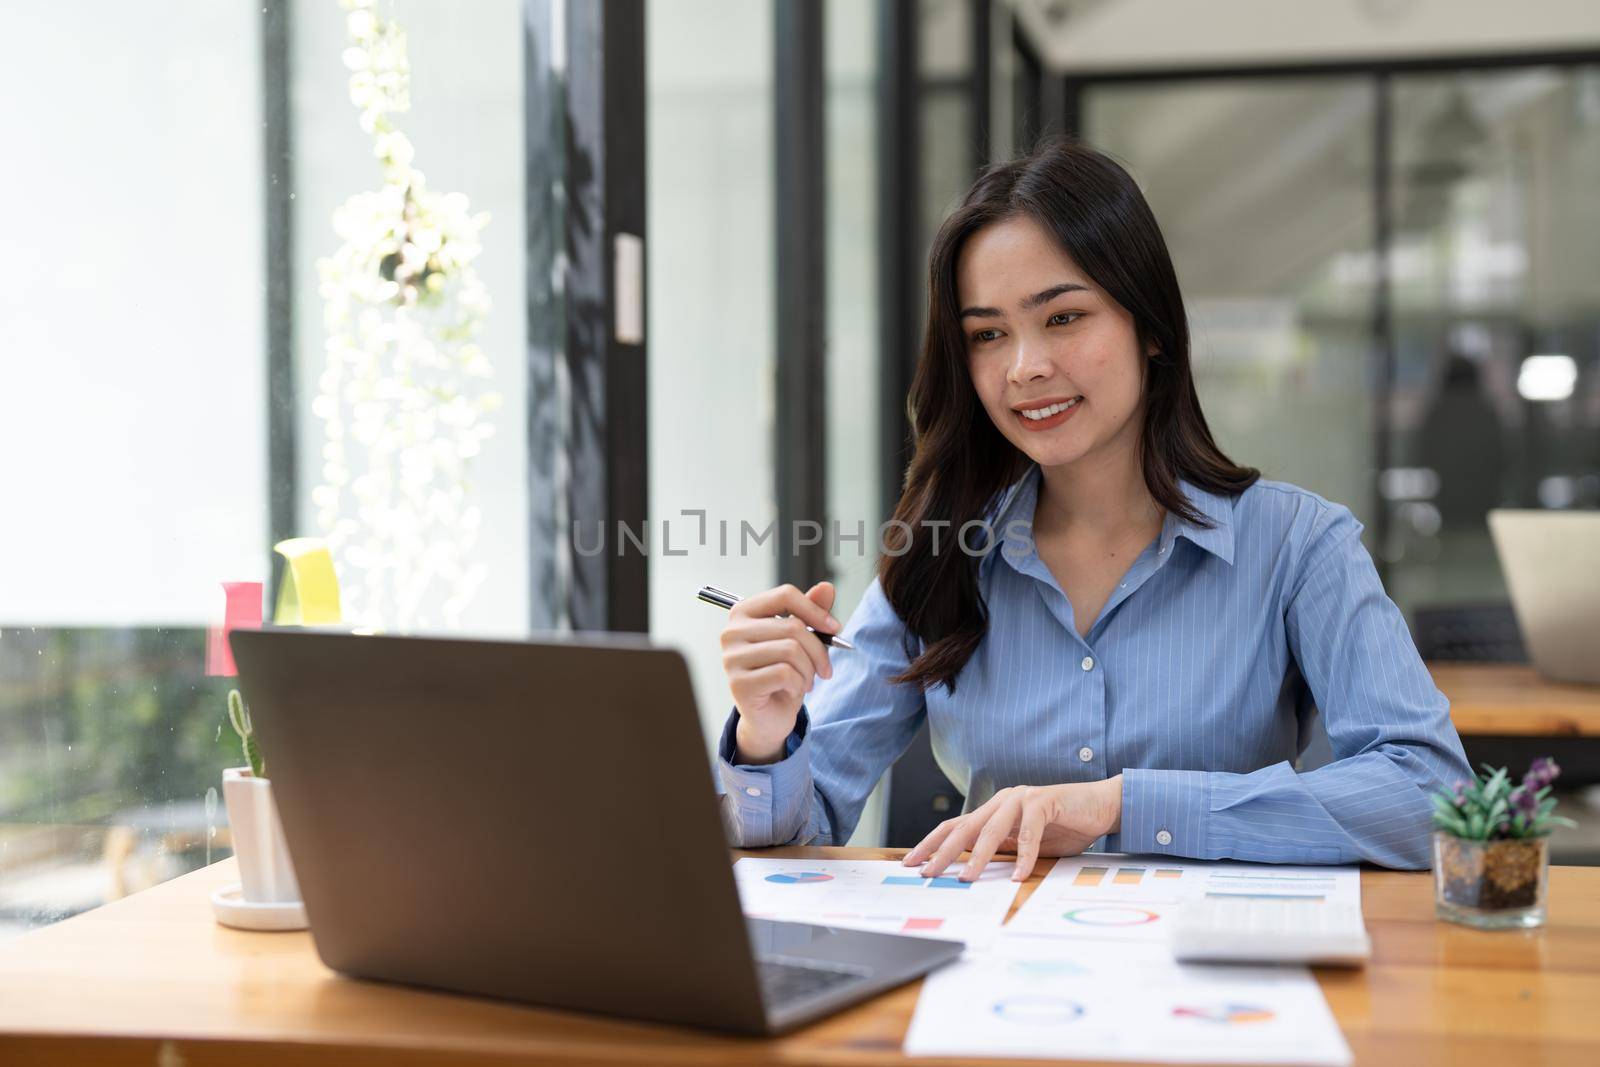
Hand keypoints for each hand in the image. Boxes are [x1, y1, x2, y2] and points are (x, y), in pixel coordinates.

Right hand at [721, 581, 840, 763]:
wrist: (769, 716)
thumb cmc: (783, 675)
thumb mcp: (800, 641)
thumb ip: (810, 612)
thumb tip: (827, 587)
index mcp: (744, 612)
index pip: (784, 595)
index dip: (815, 610)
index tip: (835, 628)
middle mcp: (732, 632)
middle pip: (792, 626)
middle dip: (818, 651)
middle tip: (824, 669)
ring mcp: (731, 658)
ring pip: (790, 650)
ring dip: (808, 671)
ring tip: (805, 681)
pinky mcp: (738, 683)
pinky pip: (784, 674)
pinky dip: (798, 684)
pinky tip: (792, 691)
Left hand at [902, 777, 1123, 882]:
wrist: (1101, 806)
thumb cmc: (1065, 827)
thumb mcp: (1026, 845)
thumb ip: (1003, 852)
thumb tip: (974, 872)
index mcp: (994, 811)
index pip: (954, 827)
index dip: (930, 844)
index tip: (911, 863)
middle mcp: (1002, 801)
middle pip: (963, 828)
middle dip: (942, 852)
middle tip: (927, 873)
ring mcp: (1021, 799)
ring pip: (991, 829)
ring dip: (978, 856)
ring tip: (968, 879)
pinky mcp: (1044, 801)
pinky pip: (1029, 832)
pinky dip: (1023, 855)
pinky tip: (1019, 874)